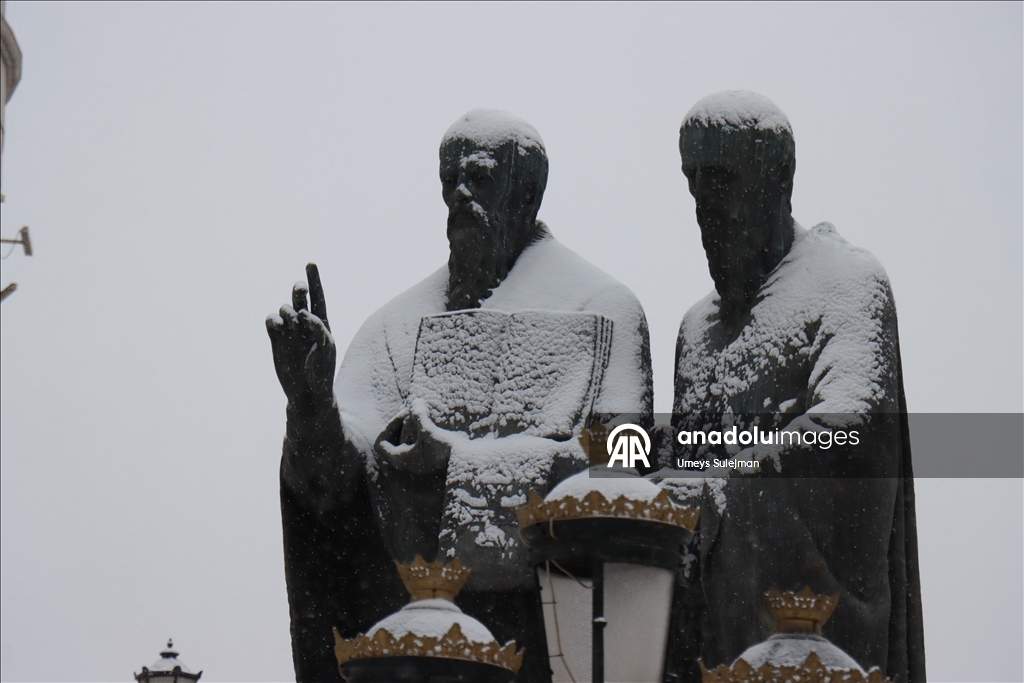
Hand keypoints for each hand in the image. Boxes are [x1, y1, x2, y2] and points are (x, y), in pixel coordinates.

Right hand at [266, 263, 336, 414]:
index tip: (310, 262)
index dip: (314, 280)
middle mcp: (304, 324)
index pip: (318, 297)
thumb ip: (317, 327)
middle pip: (300, 298)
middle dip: (299, 291)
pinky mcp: (276, 339)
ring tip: (292, 323)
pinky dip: (273, 319)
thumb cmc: (322, 371)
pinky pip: (271, 322)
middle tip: (300, 291)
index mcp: (322, 324)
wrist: (306, 391)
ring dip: (287, 311)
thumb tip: (303, 313)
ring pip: (284, 309)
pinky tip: (278, 325)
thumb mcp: (326, 348)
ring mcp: (289, 331)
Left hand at [374, 408, 450, 476]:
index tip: (404, 416)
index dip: (389, 426)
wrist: (464, 463)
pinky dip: (416, 432)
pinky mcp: (426, 458)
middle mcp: (405, 462)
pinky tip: (427, 423)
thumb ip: (418, 416)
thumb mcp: (428, 431)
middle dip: (398, 425)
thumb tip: (415, 401)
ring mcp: (416, 461)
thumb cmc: (443, 451)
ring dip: (408, 428)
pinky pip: (414, 443)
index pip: (381, 443)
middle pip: (391, 442)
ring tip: (418, 415)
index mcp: (399, 459)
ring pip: (403, 442)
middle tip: (410, 412)